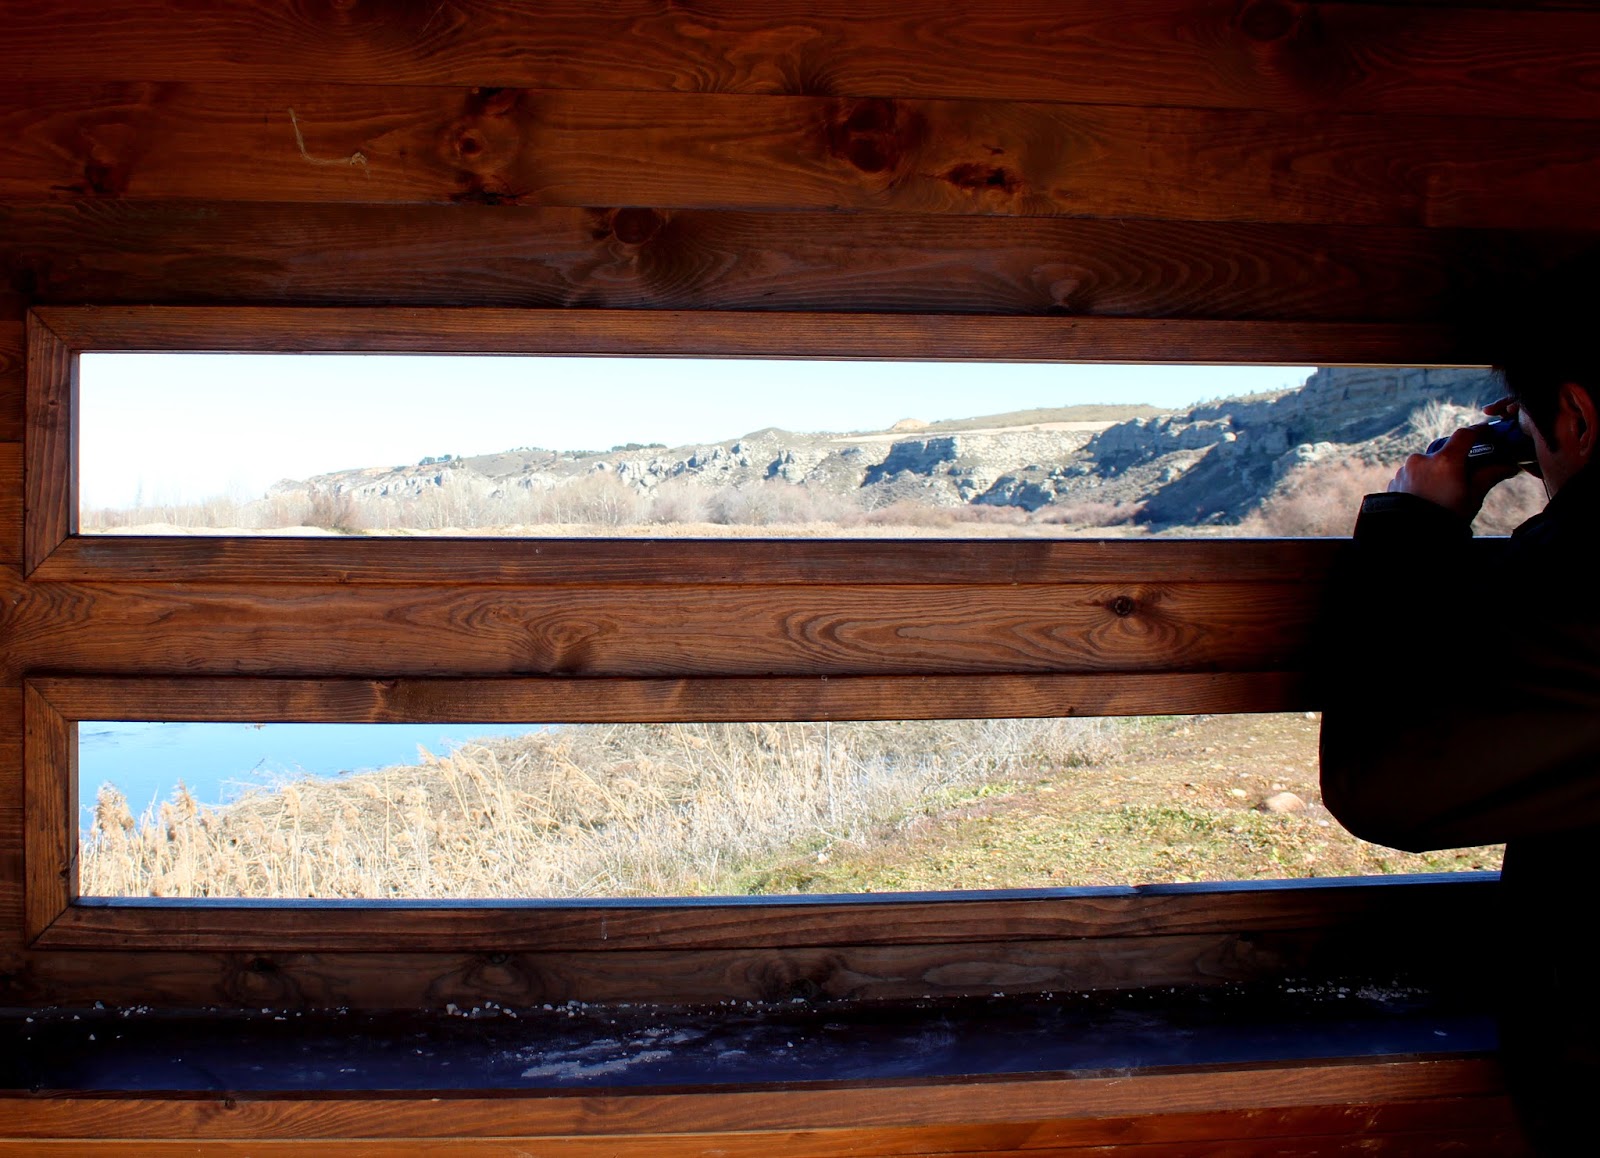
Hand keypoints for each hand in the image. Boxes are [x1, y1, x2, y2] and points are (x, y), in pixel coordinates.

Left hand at [1388, 423, 1518, 520]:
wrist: (1413, 538)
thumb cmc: (1446, 519)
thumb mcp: (1473, 497)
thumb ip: (1489, 475)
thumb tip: (1508, 466)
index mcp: (1445, 461)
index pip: (1464, 435)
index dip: (1478, 432)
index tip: (1487, 433)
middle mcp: (1421, 460)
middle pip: (1444, 451)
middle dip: (1455, 460)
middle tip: (1465, 474)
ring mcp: (1405, 470)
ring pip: (1427, 464)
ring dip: (1436, 472)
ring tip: (1443, 492)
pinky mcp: (1394, 480)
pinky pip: (1413, 475)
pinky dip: (1422, 481)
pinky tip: (1427, 497)